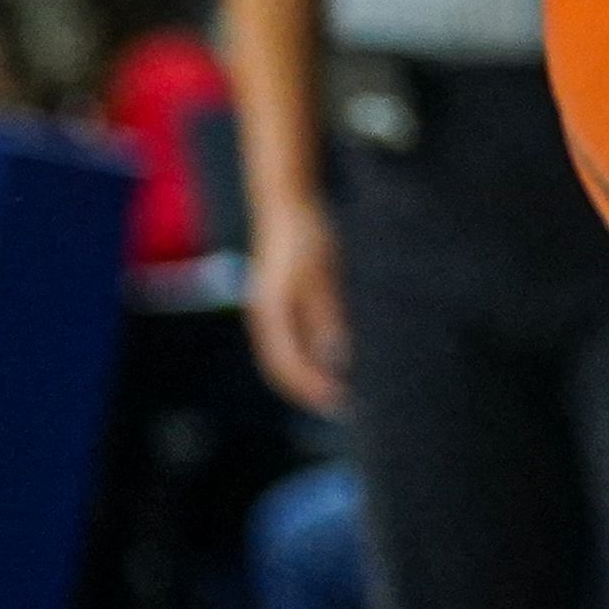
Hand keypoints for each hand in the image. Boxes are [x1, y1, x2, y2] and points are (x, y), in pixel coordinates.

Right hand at [246, 203, 348, 415]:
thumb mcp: (323, 276)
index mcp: (272, 315)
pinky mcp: (278, 301)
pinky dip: (307, 356)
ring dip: (308, 375)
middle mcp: (265, 317)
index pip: (288, 367)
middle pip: (282, 368)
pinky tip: (331, 358)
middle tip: (343, 406)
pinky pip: (288, 340)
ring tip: (340, 388)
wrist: (285, 202)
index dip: (313, 389)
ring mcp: (269, 310)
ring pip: (284, 356)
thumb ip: (328, 317)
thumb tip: (335, 358)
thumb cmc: (306, 237)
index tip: (340, 403)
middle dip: (309, 390)